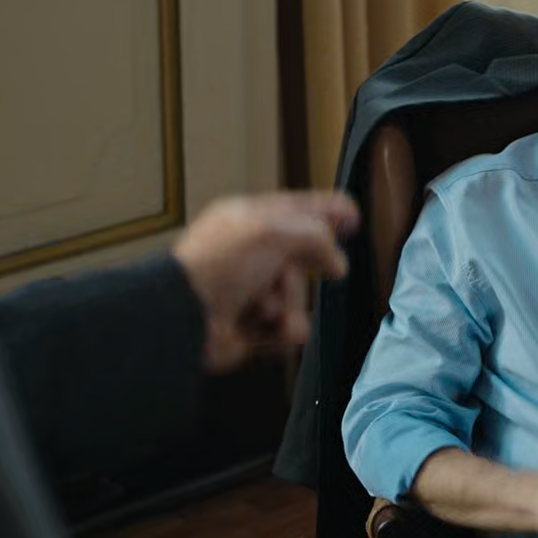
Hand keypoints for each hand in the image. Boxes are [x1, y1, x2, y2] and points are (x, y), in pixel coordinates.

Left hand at [173, 191, 359, 371]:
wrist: (184, 317)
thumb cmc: (219, 265)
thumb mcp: (272, 232)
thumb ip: (315, 236)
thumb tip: (337, 262)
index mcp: (247, 219)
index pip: (296, 208)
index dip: (327, 210)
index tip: (353, 217)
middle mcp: (248, 253)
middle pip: (300, 255)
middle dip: (311, 266)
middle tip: (332, 269)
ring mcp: (248, 290)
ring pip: (295, 295)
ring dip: (292, 304)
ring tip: (273, 310)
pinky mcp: (250, 326)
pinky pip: (286, 327)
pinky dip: (286, 329)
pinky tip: (279, 329)